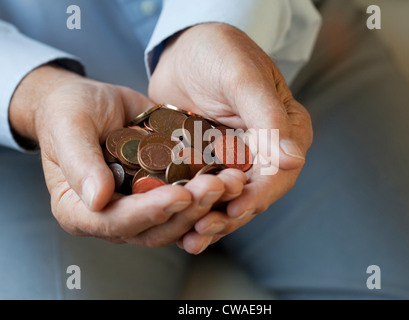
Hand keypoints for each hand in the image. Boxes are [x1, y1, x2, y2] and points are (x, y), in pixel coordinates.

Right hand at [10, 64, 234, 244]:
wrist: (85, 102)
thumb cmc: (67, 113)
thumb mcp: (69, 128)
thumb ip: (80, 163)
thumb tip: (97, 200)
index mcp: (81, 211)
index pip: (118, 222)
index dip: (151, 212)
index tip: (181, 195)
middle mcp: (113, 217)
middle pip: (156, 228)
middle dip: (189, 210)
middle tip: (218, 185)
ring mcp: (140, 208)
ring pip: (179, 219)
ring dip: (207, 204)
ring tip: (232, 180)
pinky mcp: (160, 193)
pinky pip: (188, 198)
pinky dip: (208, 189)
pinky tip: (230, 173)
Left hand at [149, 23, 312, 253]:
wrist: (183, 49)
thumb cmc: (218, 52)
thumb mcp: (243, 78)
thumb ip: (269, 118)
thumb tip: (294, 160)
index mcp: (286, 129)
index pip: (280, 172)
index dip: (259, 194)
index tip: (236, 209)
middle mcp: (266, 150)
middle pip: (254, 193)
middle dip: (231, 215)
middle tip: (203, 230)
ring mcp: (237, 159)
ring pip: (230, 198)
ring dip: (212, 219)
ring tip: (191, 238)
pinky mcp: (211, 163)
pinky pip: (206, 190)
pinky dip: (195, 208)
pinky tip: (181, 226)